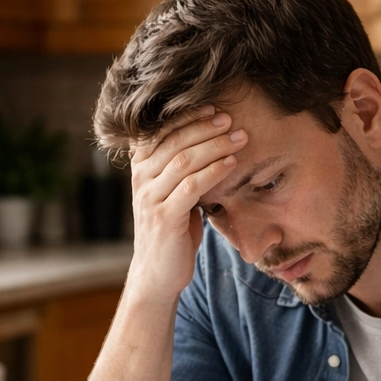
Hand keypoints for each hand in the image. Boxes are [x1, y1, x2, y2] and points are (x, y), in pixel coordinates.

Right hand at [126, 105, 246, 300]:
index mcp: (141, 168)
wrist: (157, 273)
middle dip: (205, 127)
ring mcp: (150, 199)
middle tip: (231, 119)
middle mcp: (141, 180)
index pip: (160, 131)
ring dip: (215, 146)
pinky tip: (231, 164)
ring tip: (239, 138)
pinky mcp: (164, 219)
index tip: (213, 107)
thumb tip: (210, 138)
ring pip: (183, 162)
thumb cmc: (172, 229)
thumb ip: (180, 168)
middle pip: (173, 142)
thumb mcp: (172, 192)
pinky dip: (213, 172)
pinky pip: (191, 188)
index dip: (187, 116)